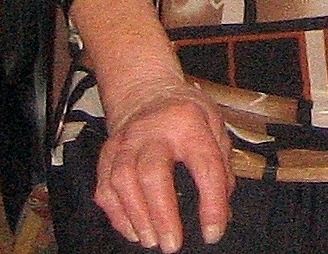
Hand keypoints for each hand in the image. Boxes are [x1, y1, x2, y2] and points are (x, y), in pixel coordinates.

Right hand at [92, 78, 232, 251]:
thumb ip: (221, 166)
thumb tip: (223, 210)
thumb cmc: (184, 113)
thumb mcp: (214, 124)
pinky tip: (133, 231)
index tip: (214, 232)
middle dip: (162, 213)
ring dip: (137, 217)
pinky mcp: (106, 155)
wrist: (144, 90)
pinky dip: (117, 215)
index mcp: (188, 122)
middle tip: (172, 244)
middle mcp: (153, 130)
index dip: (211, 201)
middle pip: (152, 172)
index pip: (204, 163)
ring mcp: (125, 142)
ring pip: (122, 181)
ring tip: (152, 242)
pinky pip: (105, 189)